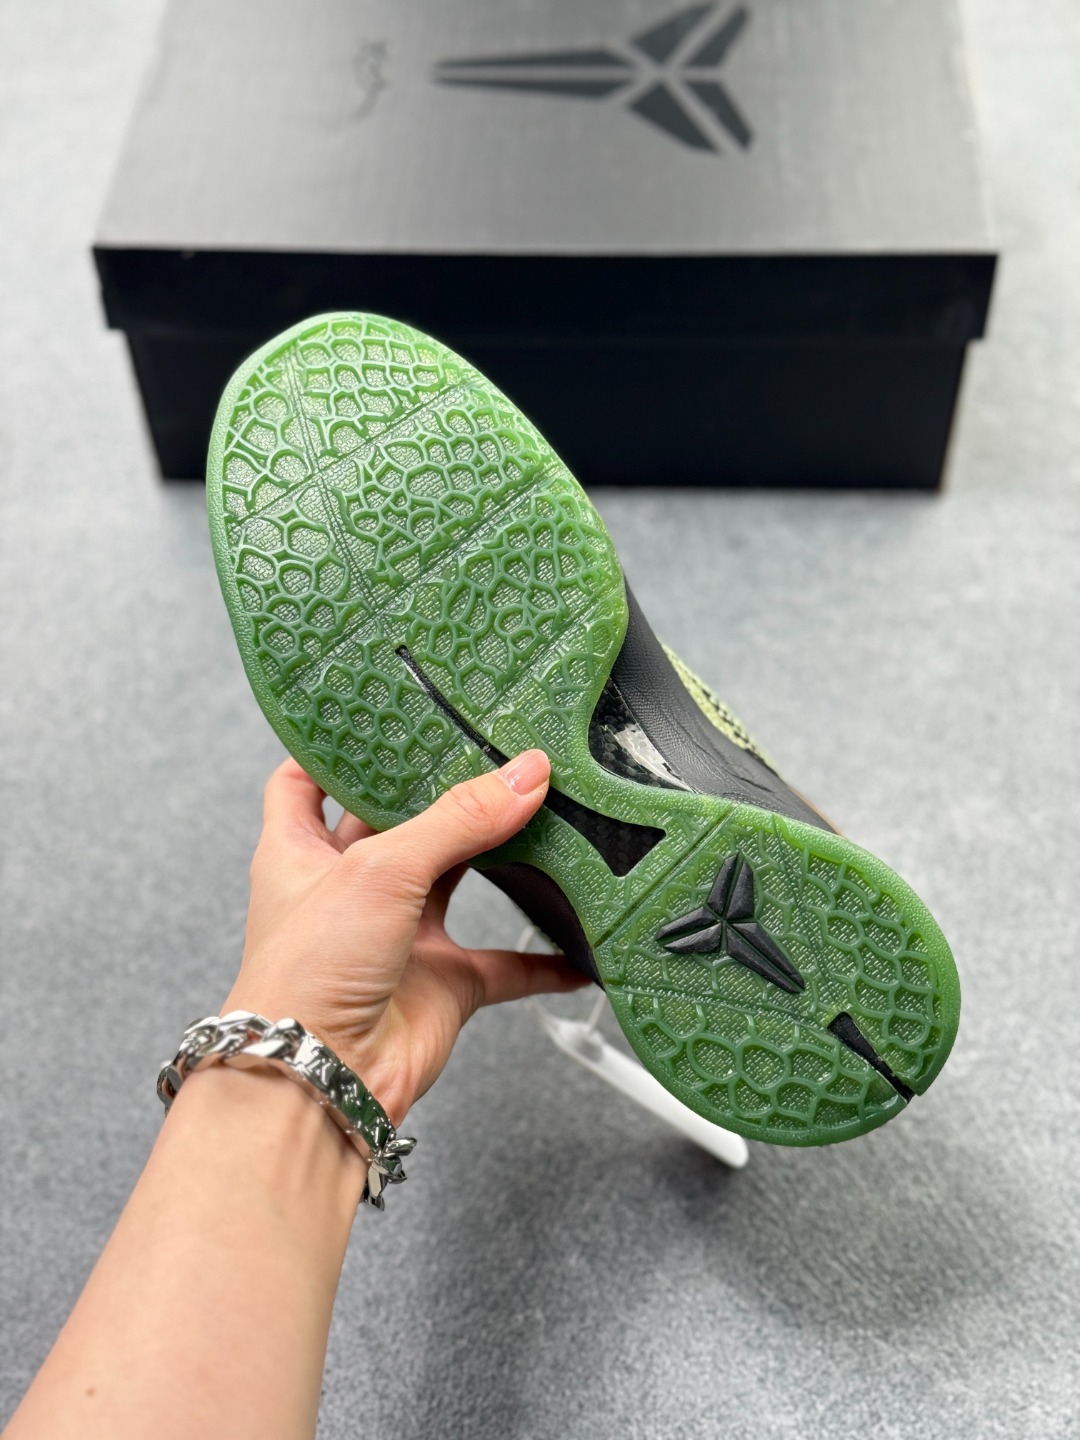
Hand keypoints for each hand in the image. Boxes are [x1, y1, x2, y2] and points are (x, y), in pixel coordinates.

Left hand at [222, 749, 588, 1123]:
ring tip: (539, 814)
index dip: (335, 749)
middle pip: (400, 822)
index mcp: (301, 850)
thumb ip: (459, 818)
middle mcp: (348, 889)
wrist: (319, 1081)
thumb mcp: (380, 869)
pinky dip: (543, 959)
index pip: (306, 781)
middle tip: (489, 751)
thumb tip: (522, 775)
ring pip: (458, 881)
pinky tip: (575, 946)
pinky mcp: (440, 984)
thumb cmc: (304, 977)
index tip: (380, 717)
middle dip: (441, 792)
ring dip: (498, 858)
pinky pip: (505, 964)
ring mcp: (397, 937)